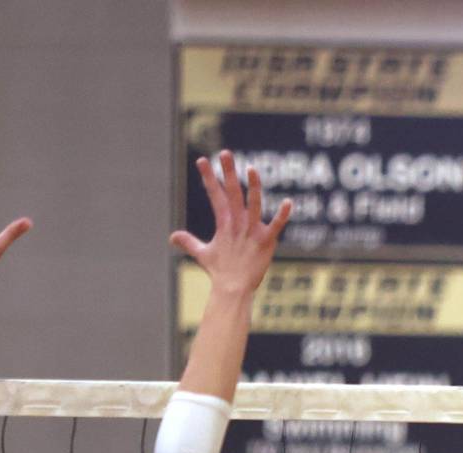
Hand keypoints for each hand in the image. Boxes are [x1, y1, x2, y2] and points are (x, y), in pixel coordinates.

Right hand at [170, 150, 290, 295]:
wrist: (232, 289)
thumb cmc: (220, 272)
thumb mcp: (203, 254)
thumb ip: (189, 243)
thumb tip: (173, 237)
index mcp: (224, 223)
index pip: (215, 195)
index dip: (209, 178)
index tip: (202, 161)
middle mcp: (237, 224)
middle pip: (233, 194)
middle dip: (228, 173)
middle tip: (225, 153)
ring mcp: (252, 232)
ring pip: (253, 205)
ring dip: (253, 187)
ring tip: (251, 168)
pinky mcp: (266, 241)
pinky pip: (276, 226)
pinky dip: (283, 215)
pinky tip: (289, 201)